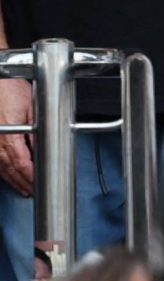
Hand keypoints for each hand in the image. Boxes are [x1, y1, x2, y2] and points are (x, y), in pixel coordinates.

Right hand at [0, 79, 29, 196]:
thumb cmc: (10, 89)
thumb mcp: (32, 109)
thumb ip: (35, 133)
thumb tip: (43, 150)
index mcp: (9, 136)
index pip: (22, 164)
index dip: (31, 177)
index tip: (39, 184)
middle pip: (9, 169)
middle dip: (23, 182)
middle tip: (33, 191)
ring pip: (0, 167)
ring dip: (12, 179)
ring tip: (22, 187)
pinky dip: (2, 170)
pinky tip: (8, 174)